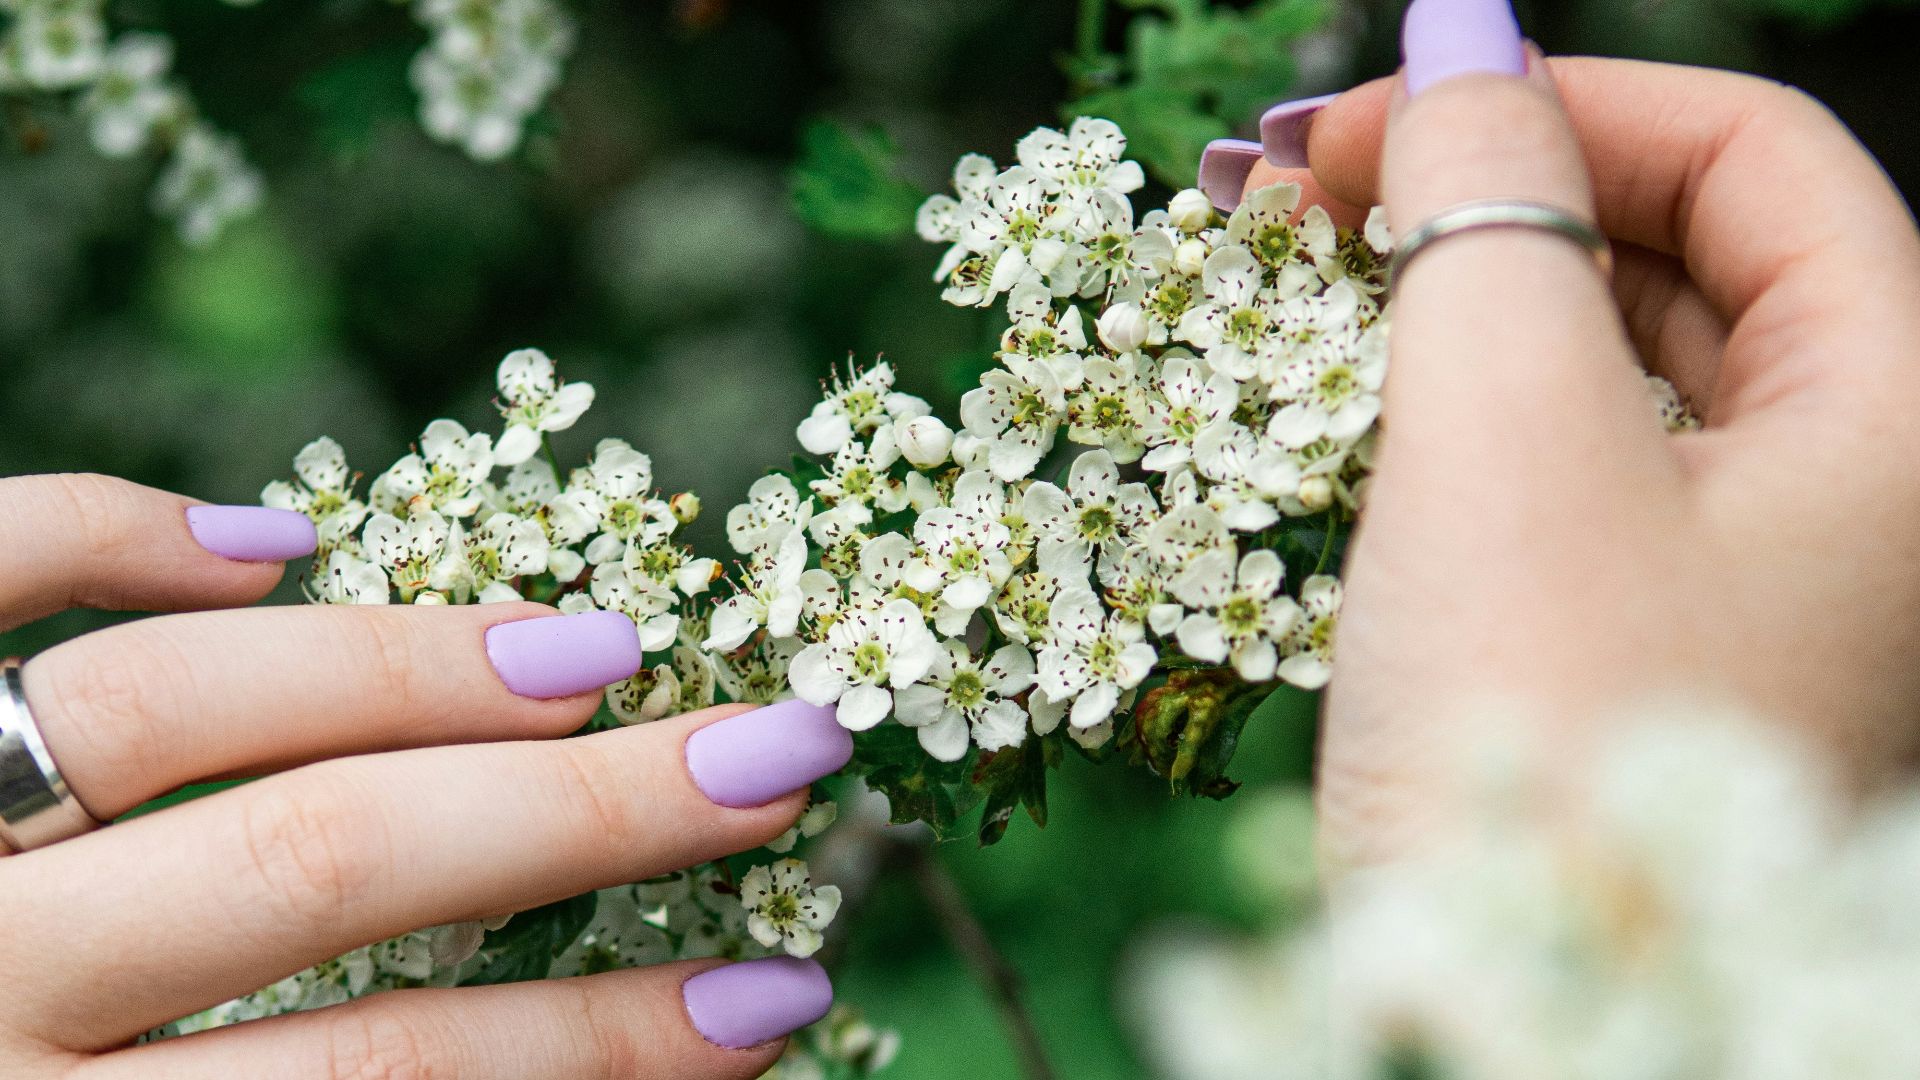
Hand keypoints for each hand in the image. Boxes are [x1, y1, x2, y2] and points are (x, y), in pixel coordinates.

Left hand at [0, 474, 850, 1076]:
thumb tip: (539, 1071)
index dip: (606, 1050)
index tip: (780, 990)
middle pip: (322, 868)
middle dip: (580, 813)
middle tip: (775, 748)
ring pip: (167, 705)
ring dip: (404, 667)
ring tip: (591, 649)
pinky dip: (109, 531)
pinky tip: (271, 533)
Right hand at [1217, 0, 1919, 864]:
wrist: (1506, 1045)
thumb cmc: (1539, 745)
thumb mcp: (1507, 439)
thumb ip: (1484, 210)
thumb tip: (1453, 35)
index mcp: (1901, 423)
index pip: (1762, 161)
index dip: (1566, 101)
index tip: (1372, 117)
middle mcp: (1857, 500)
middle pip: (1692, 258)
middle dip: (1496, 196)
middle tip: (1303, 193)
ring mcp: (1753, 590)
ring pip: (1620, 370)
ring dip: (1463, 303)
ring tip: (1301, 284)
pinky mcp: (1642, 660)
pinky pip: (1570, 480)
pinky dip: (1463, 416)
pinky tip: (1353, 411)